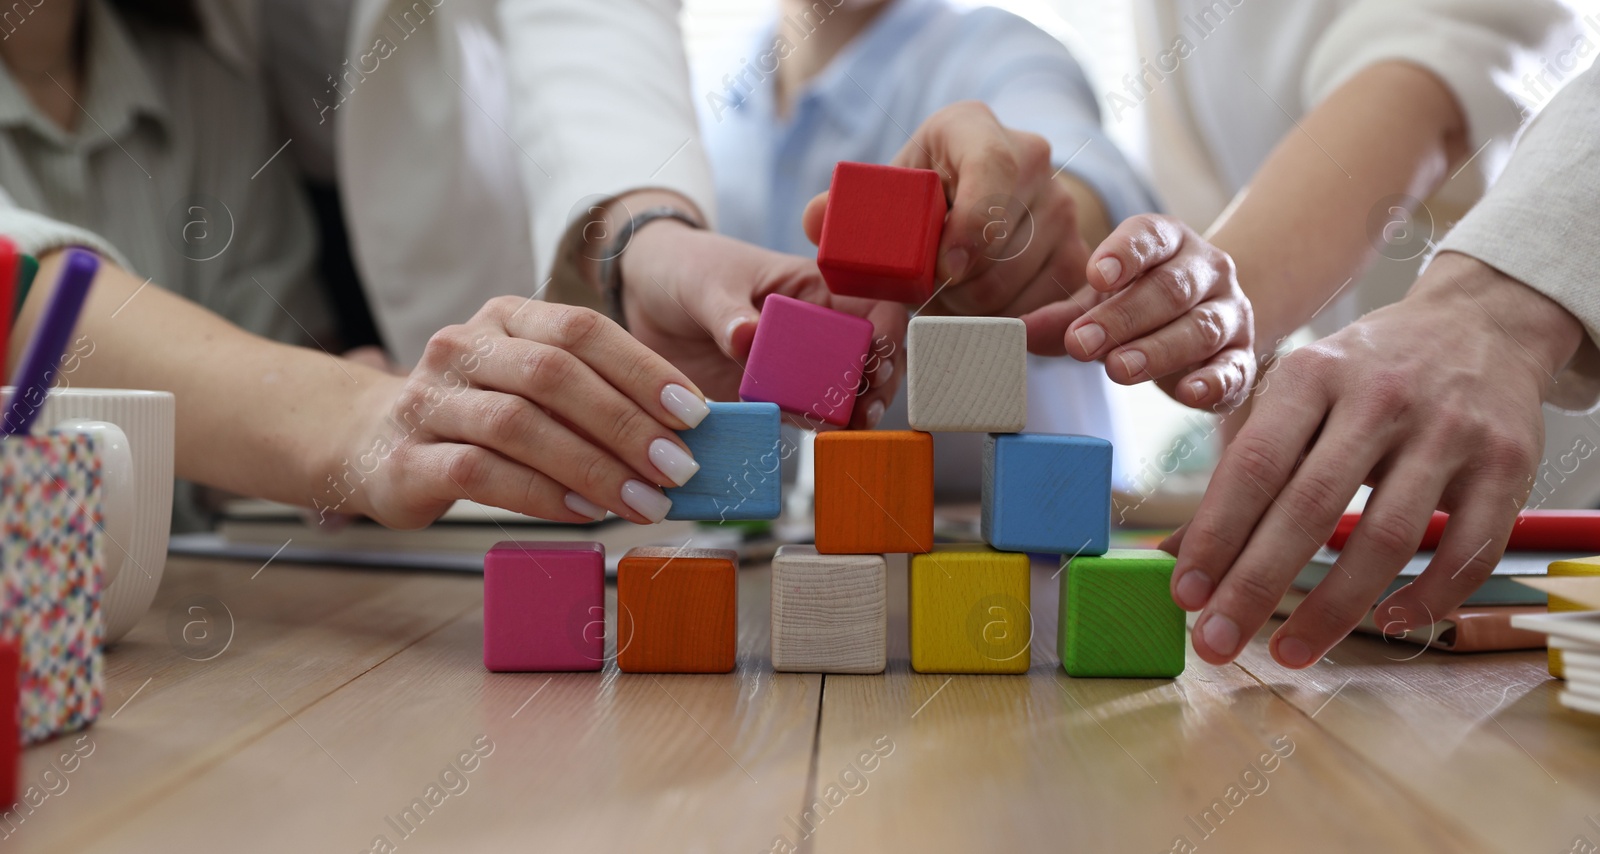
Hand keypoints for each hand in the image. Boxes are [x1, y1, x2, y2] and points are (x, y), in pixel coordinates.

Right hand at [351, 298, 712, 528]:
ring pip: (519, 425)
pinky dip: (541, 493)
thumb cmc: (478, 417)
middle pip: (555, 375)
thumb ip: (594, 397)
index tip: (695, 414)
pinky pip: (481, 473)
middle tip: (679, 467)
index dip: (644, 370)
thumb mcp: (531, 387)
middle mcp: (463, 348)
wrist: (368, 443)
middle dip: (626, 424)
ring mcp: (429, 401)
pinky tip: (583, 511)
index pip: (582, 329)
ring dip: (593, 466)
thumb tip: (682, 434)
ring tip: (644, 500)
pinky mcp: (407, 459)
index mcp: (505, 318)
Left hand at [620, 223, 905, 428]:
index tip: (878, 352)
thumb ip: (727, 312)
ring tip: (852, 427)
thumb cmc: (685, 269)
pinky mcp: (771, 397)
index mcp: (813, 288)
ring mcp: (795, 366)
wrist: (645, 297)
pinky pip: (803, 415)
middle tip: (869, 403)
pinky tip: (821, 437)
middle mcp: (815, 328)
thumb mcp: (705, 283)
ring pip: (844, 391)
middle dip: (879, 381)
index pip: (871, 303)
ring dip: (855, 411)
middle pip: (868, 356)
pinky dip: (817, 428)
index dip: (886, 328)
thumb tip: (747, 336)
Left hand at [801, 101, 1092, 317]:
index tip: (944, 269)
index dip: (972, 225)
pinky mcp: (1079, 254)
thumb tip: (817, 220)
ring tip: (952, 304)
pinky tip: (987, 332)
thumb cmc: (920, 198)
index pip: (992, 168)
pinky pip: (1055, 307)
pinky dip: (1016, 331)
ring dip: (980, 312)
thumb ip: (846, 208)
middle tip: (929, 297)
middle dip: (960, 287)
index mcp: (974, 129)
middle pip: (1006, 242)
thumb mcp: (885, 192)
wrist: (978, 203)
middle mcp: (1032, 158)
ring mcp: (1064, 207)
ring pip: (1026, 284)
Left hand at [1021, 214, 1254, 410]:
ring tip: (1118, 369)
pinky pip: (1236, 368)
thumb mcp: (1097, 305)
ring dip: (1158, 350)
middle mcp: (1206, 270)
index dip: (1126, 252)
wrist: (1204, 319)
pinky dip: (1214, 382)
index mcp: (1168, 242)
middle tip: (1084, 343)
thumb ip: (1062, 318)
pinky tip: (1188, 393)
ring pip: (1201, 327)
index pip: (1150, 235)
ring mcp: (1230, 312)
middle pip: (1171, 288)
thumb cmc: (1138, 305)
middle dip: (1125, 316)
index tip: (1097, 274)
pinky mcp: (1243, 356)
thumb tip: (1019, 333)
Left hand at [1163, 252, 1584, 667]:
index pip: (1255, 465)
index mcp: (1312, 375)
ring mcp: (1449, 430)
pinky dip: (1428, 596)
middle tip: (1217, 645)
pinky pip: (1468, 548)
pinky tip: (1387, 623)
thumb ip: (1242, 470)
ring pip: (1388, 538)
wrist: (1480, 322)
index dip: (1216, 535)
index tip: (1186, 596)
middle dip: (1256, 585)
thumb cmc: (1366, 372)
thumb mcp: (1296, 394)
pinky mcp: (1508, 462)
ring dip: (1333, 608)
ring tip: (1289, 652)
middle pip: (1311, 507)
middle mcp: (1381, 398)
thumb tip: (1173, 554)